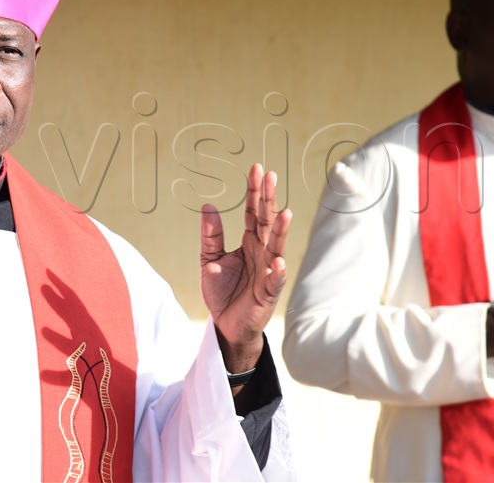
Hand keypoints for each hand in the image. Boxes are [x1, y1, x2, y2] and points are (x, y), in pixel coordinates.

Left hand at [200, 164, 290, 373]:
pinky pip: (274, 282)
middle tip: (270, 176)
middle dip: (269, 200)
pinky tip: (278, 262)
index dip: (254, 191)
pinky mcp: (267, 294)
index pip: (253, 212)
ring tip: (284, 213)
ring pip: (276, 248)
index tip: (256, 168)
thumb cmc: (222, 291)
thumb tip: (208, 205)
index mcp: (249, 242)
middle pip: (267, 222)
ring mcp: (268, 272)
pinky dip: (277, 273)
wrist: (224, 324)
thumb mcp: (209, 259)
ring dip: (281, 231)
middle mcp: (262, 253)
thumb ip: (211, 235)